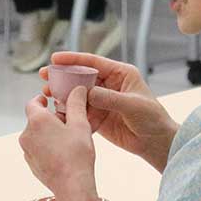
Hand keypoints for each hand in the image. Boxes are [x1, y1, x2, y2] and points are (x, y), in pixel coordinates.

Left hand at [19, 86, 102, 200]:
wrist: (72, 186)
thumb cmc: (76, 155)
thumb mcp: (80, 124)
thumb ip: (77, 103)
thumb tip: (77, 90)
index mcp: (37, 121)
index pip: (33, 102)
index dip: (42, 99)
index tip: (50, 99)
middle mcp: (27, 134)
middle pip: (36, 119)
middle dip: (50, 118)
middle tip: (68, 121)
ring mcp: (27, 151)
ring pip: (37, 135)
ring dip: (49, 133)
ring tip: (68, 139)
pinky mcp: (31, 163)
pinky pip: (38, 149)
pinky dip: (47, 146)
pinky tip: (64, 152)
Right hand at [40, 51, 178, 171]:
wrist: (156, 143)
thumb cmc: (152, 119)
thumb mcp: (132, 105)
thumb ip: (109, 98)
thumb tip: (87, 92)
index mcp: (121, 74)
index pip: (94, 63)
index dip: (74, 59)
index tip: (56, 58)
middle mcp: (109, 85)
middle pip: (82, 77)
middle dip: (63, 76)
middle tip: (44, 76)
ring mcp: (102, 101)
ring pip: (78, 95)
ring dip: (63, 95)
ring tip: (46, 95)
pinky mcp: (98, 117)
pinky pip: (80, 112)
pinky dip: (69, 112)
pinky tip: (56, 112)